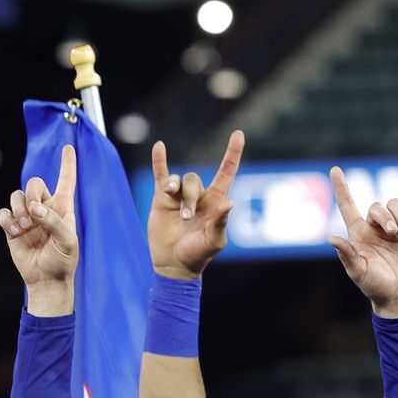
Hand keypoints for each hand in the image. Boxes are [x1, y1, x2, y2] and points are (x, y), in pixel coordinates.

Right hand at [0, 146, 77, 314]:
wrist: (46, 278)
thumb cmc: (63, 259)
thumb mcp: (67, 240)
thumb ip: (53, 221)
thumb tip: (35, 207)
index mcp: (63, 208)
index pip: (66, 181)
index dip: (68, 164)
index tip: (69, 147)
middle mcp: (44, 208)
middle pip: (33, 183)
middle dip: (31, 194)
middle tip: (35, 216)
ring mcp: (27, 216)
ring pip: (16, 196)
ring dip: (19, 210)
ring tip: (26, 228)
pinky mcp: (12, 226)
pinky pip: (3, 212)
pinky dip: (7, 220)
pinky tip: (15, 232)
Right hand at [147, 133, 242, 279]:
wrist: (173, 263)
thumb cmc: (198, 254)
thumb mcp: (213, 240)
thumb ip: (220, 222)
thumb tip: (229, 204)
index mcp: (216, 202)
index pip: (226, 172)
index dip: (233, 153)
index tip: (238, 134)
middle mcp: (199, 195)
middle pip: (194, 179)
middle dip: (189, 196)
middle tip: (186, 218)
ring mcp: (179, 196)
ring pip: (178, 180)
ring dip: (175, 193)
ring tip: (176, 213)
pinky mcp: (161, 199)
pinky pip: (161, 175)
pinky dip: (160, 161)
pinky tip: (159, 146)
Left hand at [328, 166, 397, 318]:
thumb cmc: (374, 286)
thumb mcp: (358, 272)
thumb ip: (347, 255)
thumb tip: (332, 238)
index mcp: (359, 233)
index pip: (348, 206)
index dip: (341, 188)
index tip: (334, 170)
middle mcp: (376, 227)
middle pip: (378, 205)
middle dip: (387, 215)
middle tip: (394, 233)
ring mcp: (396, 228)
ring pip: (397, 204)